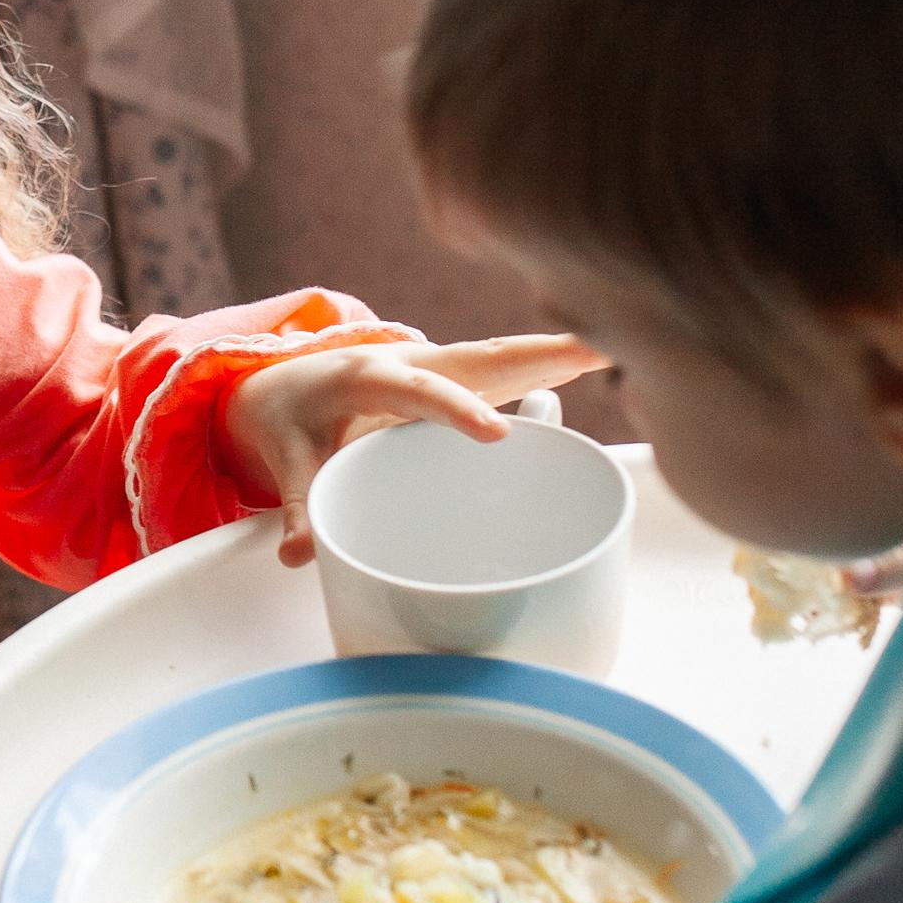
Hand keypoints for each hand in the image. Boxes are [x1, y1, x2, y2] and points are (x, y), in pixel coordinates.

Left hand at [227, 333, 608, 565]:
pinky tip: (600, 359)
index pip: (416, 392)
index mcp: (366, 378)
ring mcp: (439, 367)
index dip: (454, 411)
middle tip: (599, 350)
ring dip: (558, 354)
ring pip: (505, 358)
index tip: (495, 434)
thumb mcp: (284, 460)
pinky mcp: (456, 379)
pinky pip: (508, 370)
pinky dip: (552, 364)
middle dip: (538, 356)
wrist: (284, 383)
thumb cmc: (289, 417)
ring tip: (618, 348)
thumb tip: (300, 554)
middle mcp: (410, 363)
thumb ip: (297, 506)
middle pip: (481, 358)